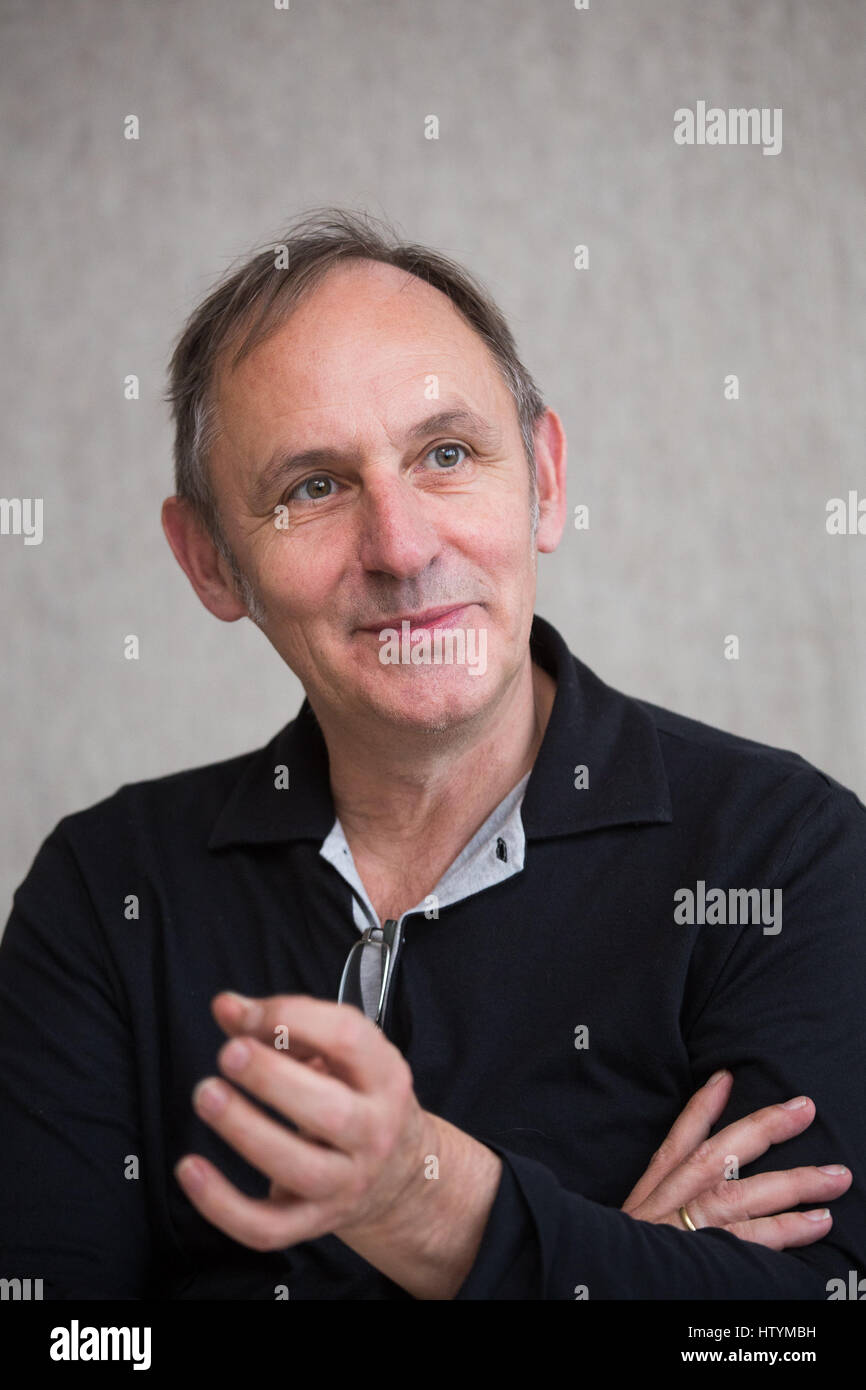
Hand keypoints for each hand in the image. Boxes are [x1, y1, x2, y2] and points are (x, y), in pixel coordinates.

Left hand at [175, 991, 435, 1251]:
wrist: (400, 1176)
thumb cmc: (355, 1096)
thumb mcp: (337, 1054)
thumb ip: (282, 1025)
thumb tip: (226, 1006)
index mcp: (384, 1077)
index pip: (348, 1040)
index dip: (291, 1019)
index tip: (244, 1015)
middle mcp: (374, 1132)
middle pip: (330, 1112)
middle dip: (272, 1079)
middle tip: (228, 1054)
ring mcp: (347, 1184)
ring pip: (299, 1169)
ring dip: (247, 1131)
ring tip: (206, 1094)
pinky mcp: (313, 1223)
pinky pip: (267, 1227)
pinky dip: (223, 1205)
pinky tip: (190, 1168)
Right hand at [621, 1069, 851, 1248]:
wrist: (601, 1281)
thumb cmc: (620, 1261)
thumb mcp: (625, 1230)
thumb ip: (652, 1212)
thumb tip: (686, 1199)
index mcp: (648, 1196)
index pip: (676, 1143)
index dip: (701, 1108)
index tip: (726, 1077)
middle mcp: (667, 1204)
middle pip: (717, 1156)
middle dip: (763, 1128)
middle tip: (804, 1108)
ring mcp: (686, 1229)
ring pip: (742, 1194)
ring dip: (793, 1182)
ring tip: (835, 1176)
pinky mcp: (704, 1259)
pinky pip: (752, 1241)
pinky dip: (786, 1229)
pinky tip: (818, 1221)